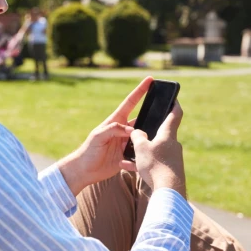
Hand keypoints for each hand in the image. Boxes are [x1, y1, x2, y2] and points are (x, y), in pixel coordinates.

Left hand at [57, 77, 152, 194]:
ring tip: (158, 136)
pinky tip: (145, 155)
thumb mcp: (98, 136)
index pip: (130, 102)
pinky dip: (144, 152)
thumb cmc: (88, 151)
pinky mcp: (129, 155)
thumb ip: (112, 129)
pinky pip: (140, 151)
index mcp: (116, 121)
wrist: (85, 170)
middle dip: (152, 114)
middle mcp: (123, 130)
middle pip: (141, 118)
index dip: (140, 91)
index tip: (150, 80)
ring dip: (149, 136)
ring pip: (143, 136)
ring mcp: (127, 142)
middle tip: (166, 110)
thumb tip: (131, 129)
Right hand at [121, 102, 185, 197]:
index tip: (173, 98)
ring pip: (156, 150)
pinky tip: (129, 167)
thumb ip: (137, 136)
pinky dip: (144, 163)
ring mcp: (173, 158)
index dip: (174, 104)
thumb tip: (136, 132)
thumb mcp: (141, 148)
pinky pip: (155, 163)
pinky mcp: (170, 171)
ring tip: (128, 154)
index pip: (175, 114)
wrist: (168, 191)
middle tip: (140, 130)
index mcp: (168, 134)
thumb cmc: (155, 165)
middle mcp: (173, 145)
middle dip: (151, 131)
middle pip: (163, 133)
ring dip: (144, 151)